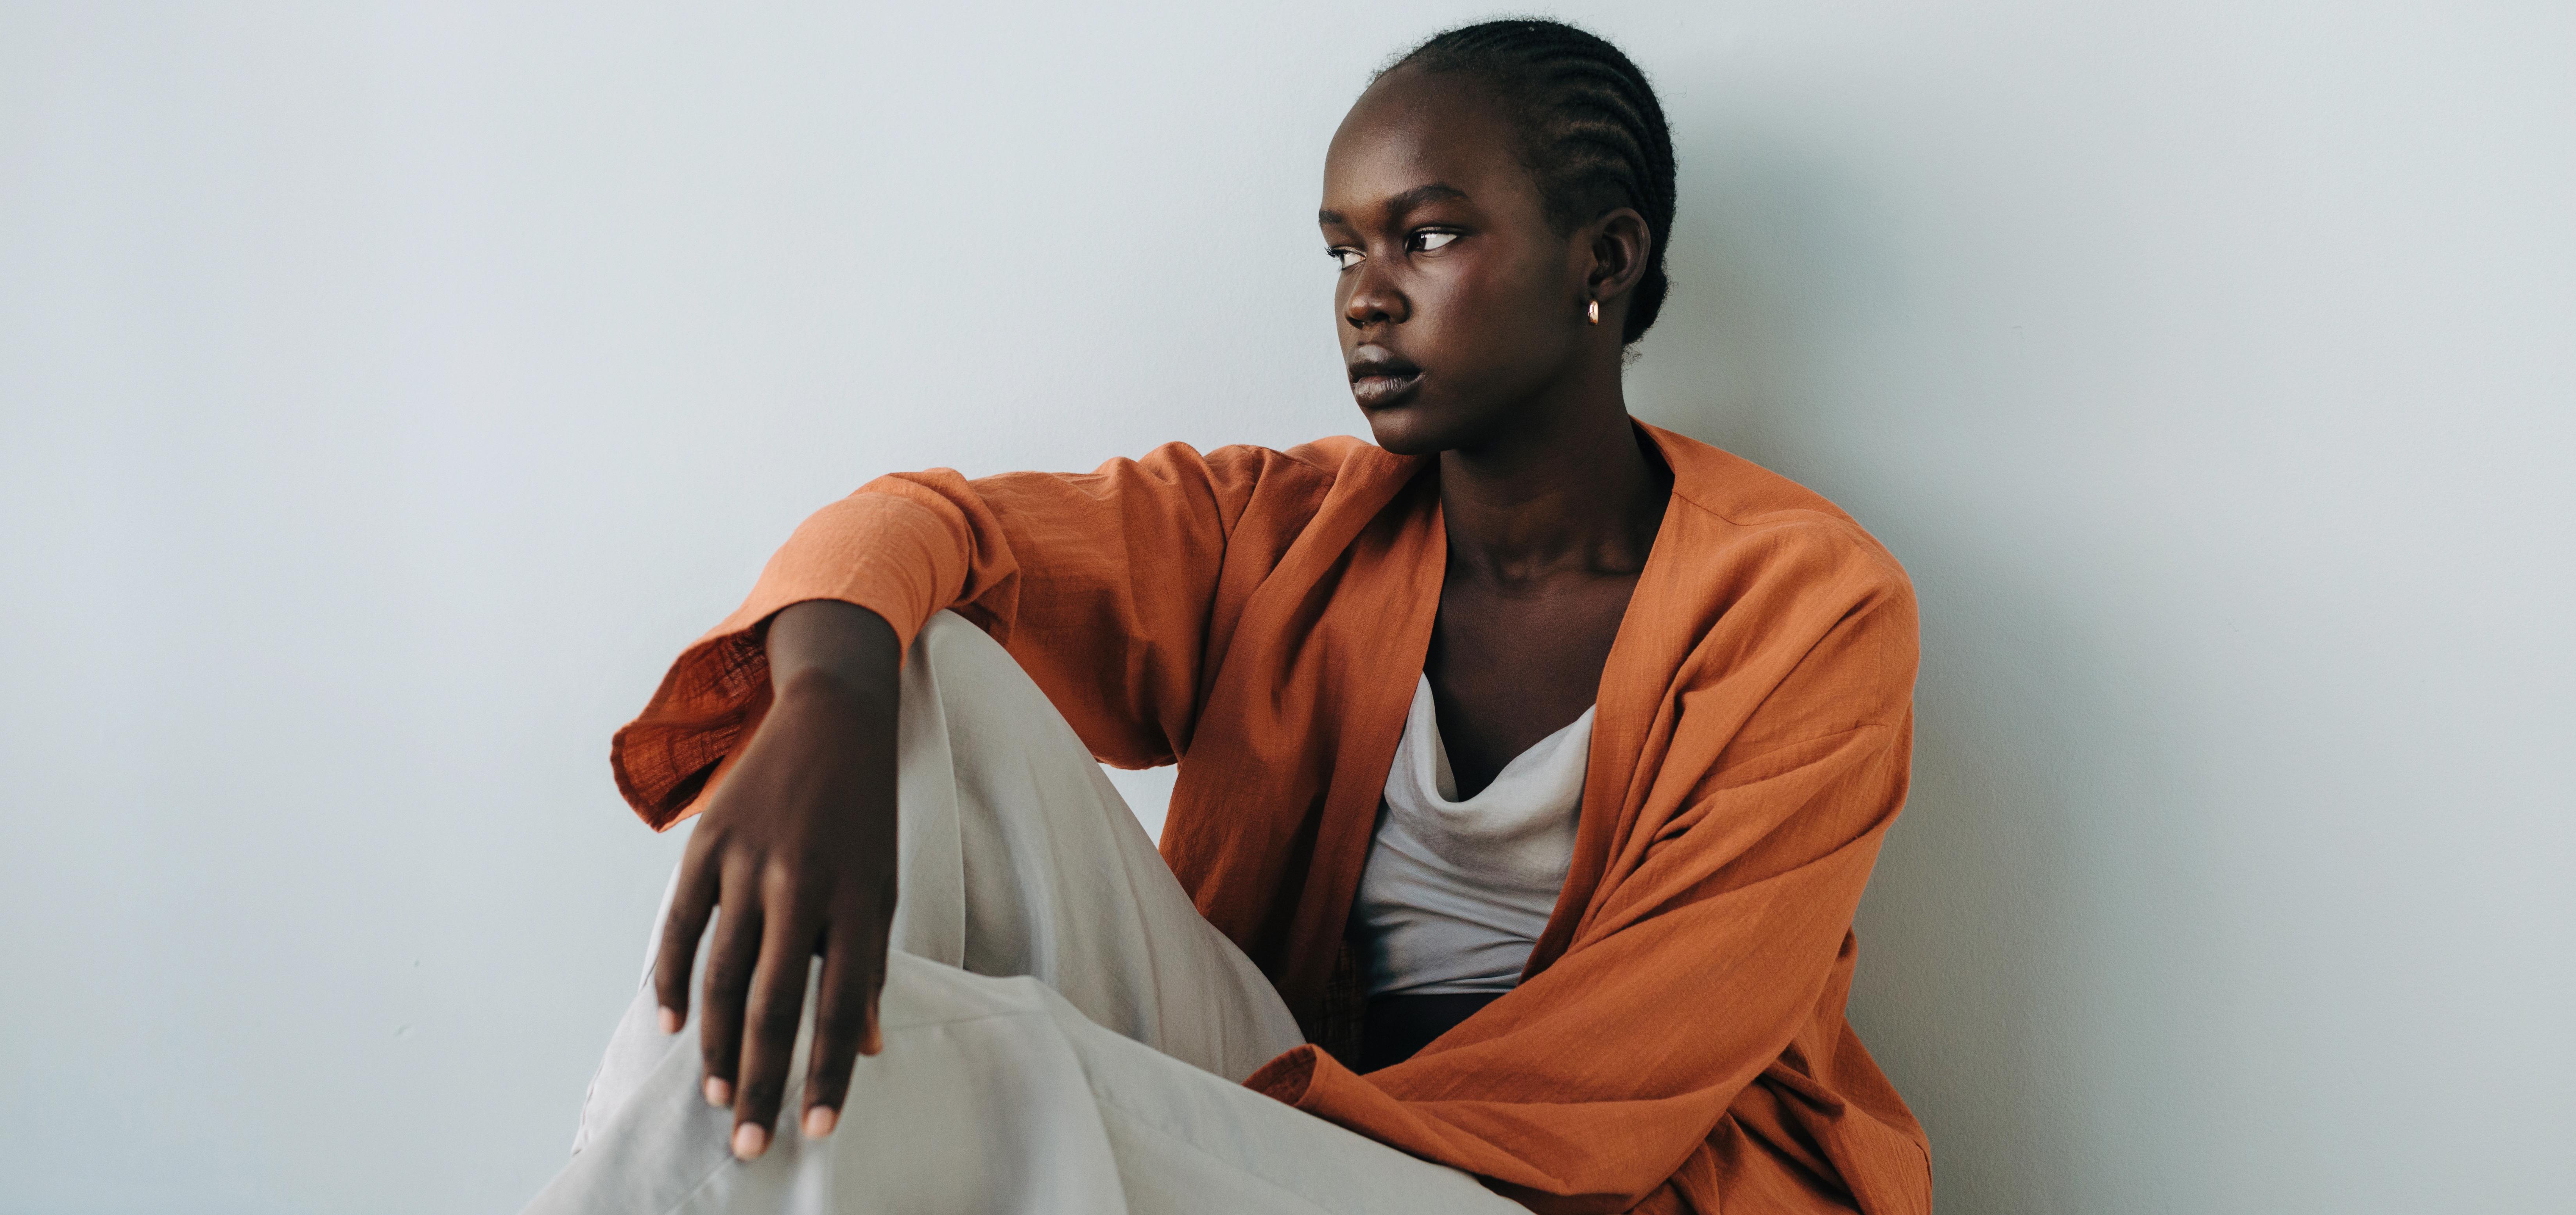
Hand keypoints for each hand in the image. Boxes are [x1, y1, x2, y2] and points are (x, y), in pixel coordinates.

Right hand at [651, 600, 902, 1159]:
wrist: (836, 719)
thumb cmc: (865, 817)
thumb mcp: (884, 886)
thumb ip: (869, 965)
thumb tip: (866, 1047)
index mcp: (858, 899)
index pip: (842, 1007)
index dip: (829, 1074)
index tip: (817, 1130)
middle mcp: (803, 883)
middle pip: (774, 1003)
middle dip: (761, 1080)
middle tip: (749, 1142)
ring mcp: (750, 862)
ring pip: (722, 974)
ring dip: (714, 1045)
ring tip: (715, 1095)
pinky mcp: (709, 842)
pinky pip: (681, 926)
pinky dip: (671, 979)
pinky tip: (671, 1025)